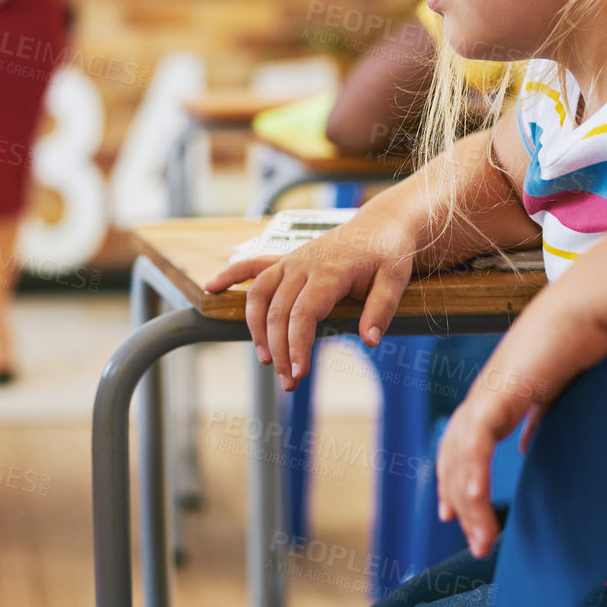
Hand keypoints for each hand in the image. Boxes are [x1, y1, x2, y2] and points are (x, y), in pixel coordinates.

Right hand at [205, 213, 415, 391]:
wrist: (381, 224)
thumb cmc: (388, 254)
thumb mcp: (396, 280)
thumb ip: (381, 309)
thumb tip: (370, 340)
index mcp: (328, 271)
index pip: (303, 313)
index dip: (297, 345)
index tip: (300, 372)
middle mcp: (302, 264)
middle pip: (278, 312)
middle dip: (279, 350)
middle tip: (288, 381)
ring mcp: (290, 261)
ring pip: (259, 295)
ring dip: (256, 328)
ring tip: (266, 359)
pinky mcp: (285, 260)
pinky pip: (251, 266)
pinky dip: (229, 276)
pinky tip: (210, 288)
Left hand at [436, 285, 606, 557]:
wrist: (585, 308)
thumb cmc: (574, 342)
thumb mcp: (552, 390)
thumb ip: (534, 417)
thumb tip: (524, 443)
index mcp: (492, 398)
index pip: (462, 446)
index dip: (456, 480)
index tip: (455, 514)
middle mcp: (481, 397)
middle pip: (456, 458)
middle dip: (461, 502)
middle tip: (476, 541)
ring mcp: (487, 393)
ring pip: (462, 455)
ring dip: (469, 500)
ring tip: (482, 537)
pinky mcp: (501, 391)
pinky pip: (478, 439)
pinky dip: (474, 471)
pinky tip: (475, 501)